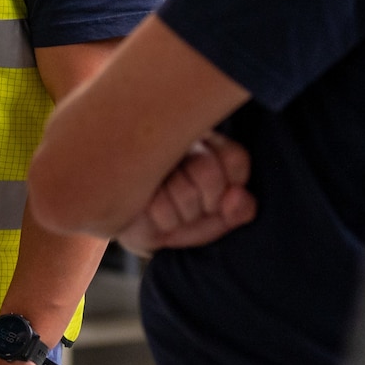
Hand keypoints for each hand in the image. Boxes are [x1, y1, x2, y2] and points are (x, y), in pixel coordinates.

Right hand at [116, 132, 256, 256]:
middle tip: (190, 207)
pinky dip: (164, 223)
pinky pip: (161, 208)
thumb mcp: (216, 216)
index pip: (233, 157)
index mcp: (200, 140)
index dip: (231, 186)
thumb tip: (238, 196)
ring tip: (168, 211)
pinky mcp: (124, 175)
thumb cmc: (178, 213)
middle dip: (206, 204)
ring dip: (182, 216)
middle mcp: (173, 138)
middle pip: (208, 173)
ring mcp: (145, 153)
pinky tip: (152, 213)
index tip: (216, 198)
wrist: (131, 226)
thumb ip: (239, 209)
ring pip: (185, 193)